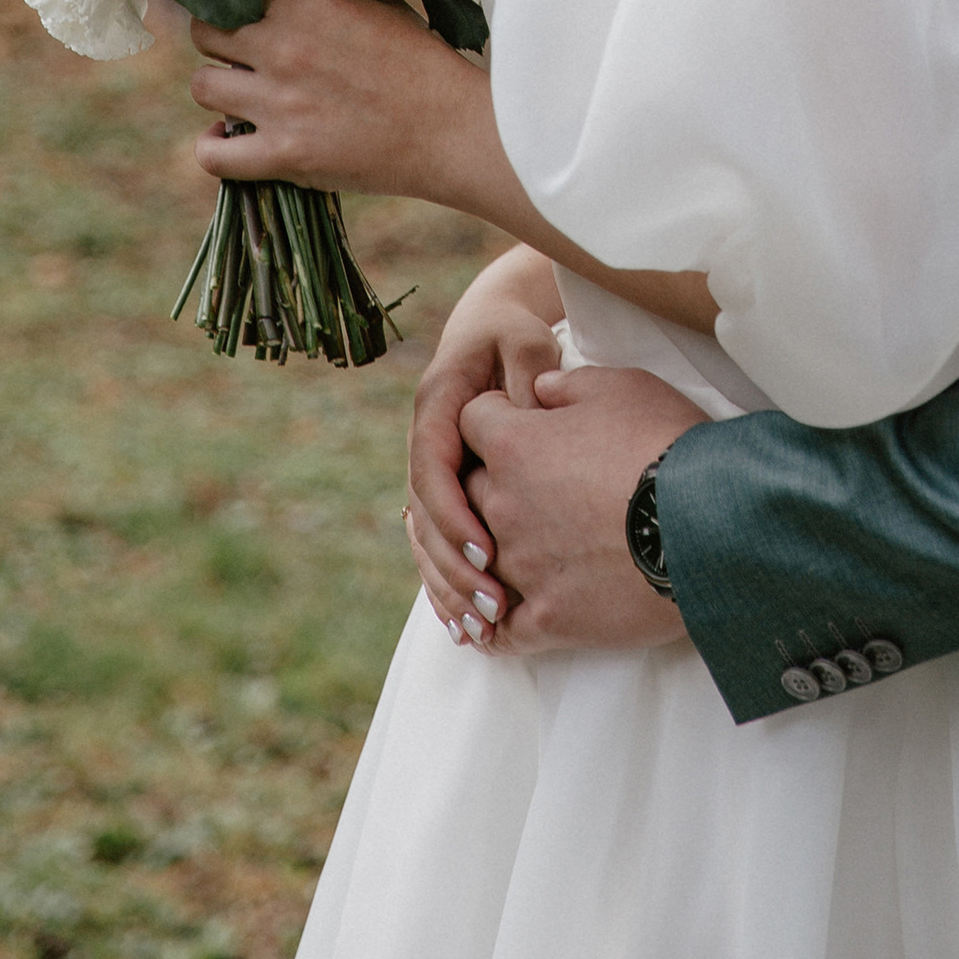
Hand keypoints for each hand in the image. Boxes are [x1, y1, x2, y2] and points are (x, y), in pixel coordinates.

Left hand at [188, 0, 482, 198]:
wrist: (449, 128)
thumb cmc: (422, 61)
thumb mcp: (377, 5)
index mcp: (305, 3)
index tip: (241, 7)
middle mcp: (281, 48)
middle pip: (204, 32)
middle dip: (218, 39)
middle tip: (238, 53)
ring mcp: (276, 104)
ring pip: (201, 86)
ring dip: (219, 90)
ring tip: (241, 97)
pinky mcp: (282, 155)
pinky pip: (211, 154)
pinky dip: (213, 148)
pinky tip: (228, 141)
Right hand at [404, 247, 564, 644]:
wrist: (489, 328)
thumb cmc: (513, 335)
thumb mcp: (525, 341)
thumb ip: (526, 374)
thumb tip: (532, 415)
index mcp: (438, 403)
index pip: (433, 466)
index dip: (453, 513)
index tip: (487, 551)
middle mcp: (425, 441)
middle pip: (425, 516)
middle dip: (453, 566)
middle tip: (492, 607)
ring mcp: (431, 468)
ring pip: (425, 539)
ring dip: (448, 586)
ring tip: (481, 630)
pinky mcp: (444, 490)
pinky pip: (436, 543)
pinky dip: (447, 584)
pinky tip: (466, 626)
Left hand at [453, 362, 708, 654]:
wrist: (710, 522)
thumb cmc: (667, 443)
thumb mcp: (622, 387)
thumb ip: (568, 386)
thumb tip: (540, 390)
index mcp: (516, 445)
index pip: (472, 422)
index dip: (494, 418)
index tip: (518, 424)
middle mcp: (506, 506)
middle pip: (469, 492)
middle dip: (491, 484)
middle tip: (525, 487)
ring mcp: (524, 567)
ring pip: (478, 562)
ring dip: (490, 554)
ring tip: (506, 556)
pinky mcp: (550, 620)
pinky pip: (501, 631)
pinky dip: (494, 628)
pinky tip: (493, 626)